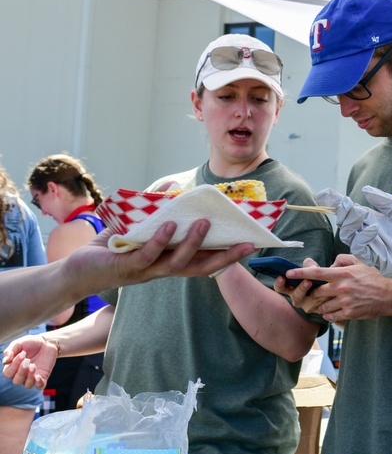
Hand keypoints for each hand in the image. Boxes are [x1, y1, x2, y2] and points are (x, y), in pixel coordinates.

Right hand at [2, 336, 56, 389]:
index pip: (8, 373)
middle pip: (16, 381)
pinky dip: (39, 384)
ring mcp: (32, 376)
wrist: (47, 342)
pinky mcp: (43, 376)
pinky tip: (38, 377)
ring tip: (33, 366)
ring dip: (29, 377)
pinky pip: (40, 386)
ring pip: (27, 385)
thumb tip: (5, 361)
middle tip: (28, 360)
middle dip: (21, 372)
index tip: (23, 354)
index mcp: (13, 367)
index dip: (14, 365)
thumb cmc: (30, 343)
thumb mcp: (18, 344)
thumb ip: (10, 351)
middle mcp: (21, 374)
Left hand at [67, 220, 255, 291]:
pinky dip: (160, 241)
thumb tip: (174, 182)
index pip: (206, 259)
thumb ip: (157, 207)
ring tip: (205, 223)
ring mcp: (147, 270)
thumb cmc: (110, 246)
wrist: (77, 270)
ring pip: (178, 261)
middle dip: (226, 257)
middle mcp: (164, 269)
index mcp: (170, 261)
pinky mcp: (126, 268)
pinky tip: (169, 226)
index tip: (251, 243)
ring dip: (193, 243)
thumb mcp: (138, 225)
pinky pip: (147, 255)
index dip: (228, 253)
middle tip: (247, 244)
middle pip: (201, 267)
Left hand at [280, 255, 391, 321]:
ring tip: (325, 304)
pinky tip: (333, 311)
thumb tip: (330, 265)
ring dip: (320, 306)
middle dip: (312, 294)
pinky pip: (331, 316)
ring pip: (322, 306)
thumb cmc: (374, 278)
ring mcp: (345, 302)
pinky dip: (329, 314)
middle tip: (311, 295)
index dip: (300, 273)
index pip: (316, 273)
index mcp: (342, 274)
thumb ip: (342, 260)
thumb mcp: (360, 263)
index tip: (288, 274)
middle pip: (316, 293)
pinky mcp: (349, 313)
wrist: (389, 295)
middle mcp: (342, 288)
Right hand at [316, 187, 391, 293]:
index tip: (325, 193)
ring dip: (350, 222)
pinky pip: (361, 248)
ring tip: (357, 212)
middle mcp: (367, 232)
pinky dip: (363, 237)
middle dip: (342, 211)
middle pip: (345, 221)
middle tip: (344, 202)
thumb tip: (365, 189)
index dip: (336, 202)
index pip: (350, 210)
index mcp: (372, 220)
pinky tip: (373, 228)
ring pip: (348, 234)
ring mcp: (369, 245)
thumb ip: (384, 201)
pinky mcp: (374, 258)